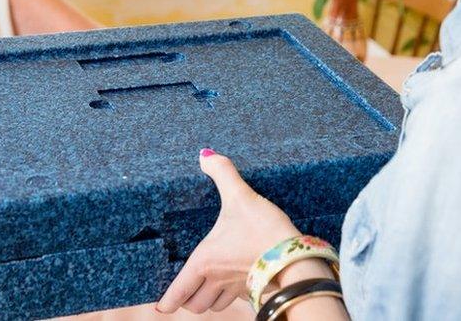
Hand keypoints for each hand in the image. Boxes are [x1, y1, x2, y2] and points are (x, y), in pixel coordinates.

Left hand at [155, 148, 300, 313]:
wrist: (299, 257)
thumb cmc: (265, 230)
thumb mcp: (242, 196)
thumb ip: (223, 173)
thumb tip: (205, 154)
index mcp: (206, 261)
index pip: (179, 292)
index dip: (167, 301)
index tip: (160, 306)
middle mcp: (218, 279)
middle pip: (195, 305)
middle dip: (188, 300)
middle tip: (186, 289)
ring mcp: (238, 288)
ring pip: (216, 306)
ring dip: (209, 300)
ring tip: (208, 287)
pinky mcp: (256, 289)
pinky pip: (237, 300)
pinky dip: (230, 297)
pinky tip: (234, 281)